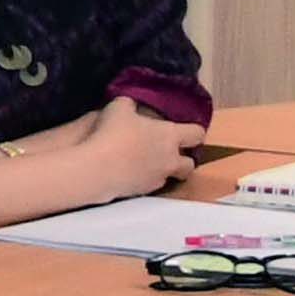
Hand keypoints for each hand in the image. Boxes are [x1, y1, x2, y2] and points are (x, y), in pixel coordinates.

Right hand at [62, 104, 197, 204]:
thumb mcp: (118, 108)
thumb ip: (130, 104)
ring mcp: (158, 177)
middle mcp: (170, 158)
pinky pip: (151, 185)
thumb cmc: (112, 133)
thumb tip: (131, 104)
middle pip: (190, 164)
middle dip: (184, 159)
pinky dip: (145, 180)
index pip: (197, 134)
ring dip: (165, 171)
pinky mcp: (144, 191)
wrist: (96, 168)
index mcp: (170, 135)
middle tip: (170, 153)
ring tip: (148, 165)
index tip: (184, 130)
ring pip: (172, 177)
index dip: (194, 131)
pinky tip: (130, 173)